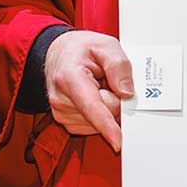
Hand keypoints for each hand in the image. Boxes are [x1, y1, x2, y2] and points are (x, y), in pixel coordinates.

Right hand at [43, 29, 131, 152]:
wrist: (59, 54)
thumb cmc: (79, 49)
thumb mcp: (105, 44)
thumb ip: (118, 65)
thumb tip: (127, 92)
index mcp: (69, 77)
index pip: (91, 107)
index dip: (106, 126)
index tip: (117, 141)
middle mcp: (62, 100)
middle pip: (106, 113)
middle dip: (115, 99)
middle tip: (107, 79)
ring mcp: (62, 114)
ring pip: (102, 122)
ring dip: (107, 105)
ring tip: (97, 85)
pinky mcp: (67, 123)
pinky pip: (95, 126)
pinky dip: (100, 113)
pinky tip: (93, 96)